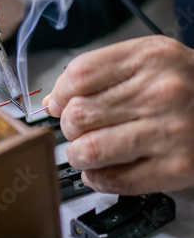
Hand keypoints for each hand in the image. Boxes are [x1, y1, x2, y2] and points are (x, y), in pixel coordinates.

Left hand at [43, 36, 193, 193]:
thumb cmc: (187, 82)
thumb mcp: (151, 57)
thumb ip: (102, 71)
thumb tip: (57, 99)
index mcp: (151, 58)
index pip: (80, 75)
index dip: (60, 92)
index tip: (60, 102)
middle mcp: (161, 93)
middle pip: (80, 113)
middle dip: (68, 126)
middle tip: (77, 127)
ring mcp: (171, 132)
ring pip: (91, 149)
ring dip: (77, 154)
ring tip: (84, 150)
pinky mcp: (178, 168)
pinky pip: (116, 180)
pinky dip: (97, 178)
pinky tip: (100, 170)